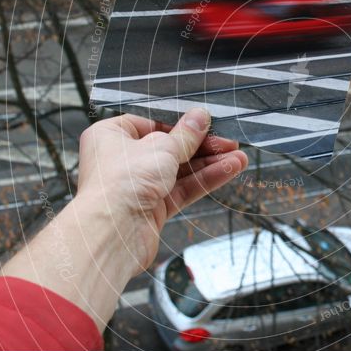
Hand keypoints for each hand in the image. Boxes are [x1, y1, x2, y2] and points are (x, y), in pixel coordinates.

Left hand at [75, 109, 247, 271]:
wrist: (112, 233)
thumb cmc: (119, 184)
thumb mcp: (161, 148)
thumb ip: (186, 135)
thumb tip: (200, 117)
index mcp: (113, 135)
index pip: (154, 122)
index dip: (183, 123)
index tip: (207, 121)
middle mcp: (123, 160)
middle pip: (170, 147)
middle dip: (203, 145)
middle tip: (229, 141)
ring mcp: (138, 185)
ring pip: (180, 170)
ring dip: (210, 163)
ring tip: (238, 158)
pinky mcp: (152, 208)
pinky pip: (182, 189)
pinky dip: (205, 180)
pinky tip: (228, 171)